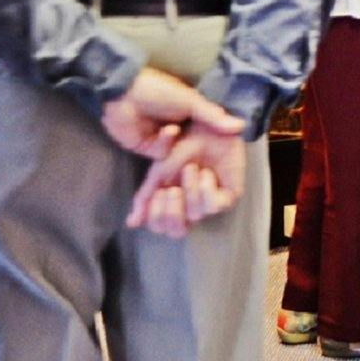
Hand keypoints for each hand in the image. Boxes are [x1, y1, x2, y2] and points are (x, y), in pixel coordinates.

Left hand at [100, 68, 243, 158]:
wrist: (124, 93)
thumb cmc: (159, 90)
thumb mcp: (191, 101)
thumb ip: (214, 117)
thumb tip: (241, 127)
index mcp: (189, 116)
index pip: (207, 133)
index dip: (216, 142)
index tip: (227, 149)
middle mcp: (178, 130)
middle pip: (194, 148)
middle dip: (199, 150)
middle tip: (211, 156)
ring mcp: (162, 141)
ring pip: (179, 154)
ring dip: (178, 142)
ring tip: (178, 130)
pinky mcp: (148, 149)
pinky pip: (163, 154)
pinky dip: (166, 142)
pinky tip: (167, 131)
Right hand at [128, 122, 247, 235]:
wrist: (204, 129)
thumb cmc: (182, 149)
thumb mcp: (157, 172)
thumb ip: (144, 198)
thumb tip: (131, 224)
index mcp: (172, 204)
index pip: (161, 228)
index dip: (156, 215)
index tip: (158, 192)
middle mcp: (191, 208)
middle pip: (177, 231)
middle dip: (172, 211)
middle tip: (173, 189)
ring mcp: (210, 203)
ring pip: (195, 216)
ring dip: (189, 190)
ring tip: (191, 169)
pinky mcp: (229, 196)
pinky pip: (214, 207)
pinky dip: (205, 189)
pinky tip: (206, 174)